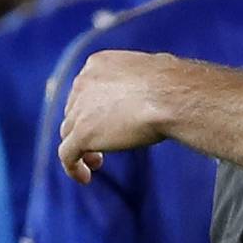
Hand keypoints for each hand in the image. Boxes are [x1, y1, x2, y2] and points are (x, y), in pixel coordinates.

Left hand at [57, 51, 175, 181]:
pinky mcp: (82, 134)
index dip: (92, 108)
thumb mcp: (154, 76)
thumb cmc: (175, 86)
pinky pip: (67, 155)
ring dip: (81, 148)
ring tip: (97, 163)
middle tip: (104, 143)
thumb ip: (142, 85)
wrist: (175, 97)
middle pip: (74, 111)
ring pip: (69, 133)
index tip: (106, 121)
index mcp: (98, 65)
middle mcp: (83, 83)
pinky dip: (73, 167)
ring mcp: (80, 109)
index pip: (84, 90)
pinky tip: (86, 178)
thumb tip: (155, 93)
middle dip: (86, 127)